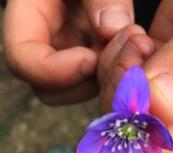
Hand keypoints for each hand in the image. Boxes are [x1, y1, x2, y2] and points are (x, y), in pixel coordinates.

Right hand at [3, 0, 133, 103]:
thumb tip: (112, 29)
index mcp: (31, 17)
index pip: (22, 60)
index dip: (53, 72)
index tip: (91, 60)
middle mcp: (48, 41)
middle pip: (48, 86)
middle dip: (81, 81)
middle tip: (112, 55)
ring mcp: (68, 52)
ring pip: (74, 88)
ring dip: (99, 79)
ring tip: (121, 50)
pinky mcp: (88, 56)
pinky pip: (94, 79)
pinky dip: (109, 73)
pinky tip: (124, 53)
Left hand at [98, 0, 172, 152]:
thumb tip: (157, 107)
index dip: (151, 135)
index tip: (129, 107)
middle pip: (145, 124)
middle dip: (127, 97)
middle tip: (131, 61)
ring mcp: (168, 81)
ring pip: (127, 99)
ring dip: (120, 73)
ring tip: (136, 39)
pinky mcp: (153, 59)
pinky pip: (121, 73)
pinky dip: (115, 58)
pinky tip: (130, 36)